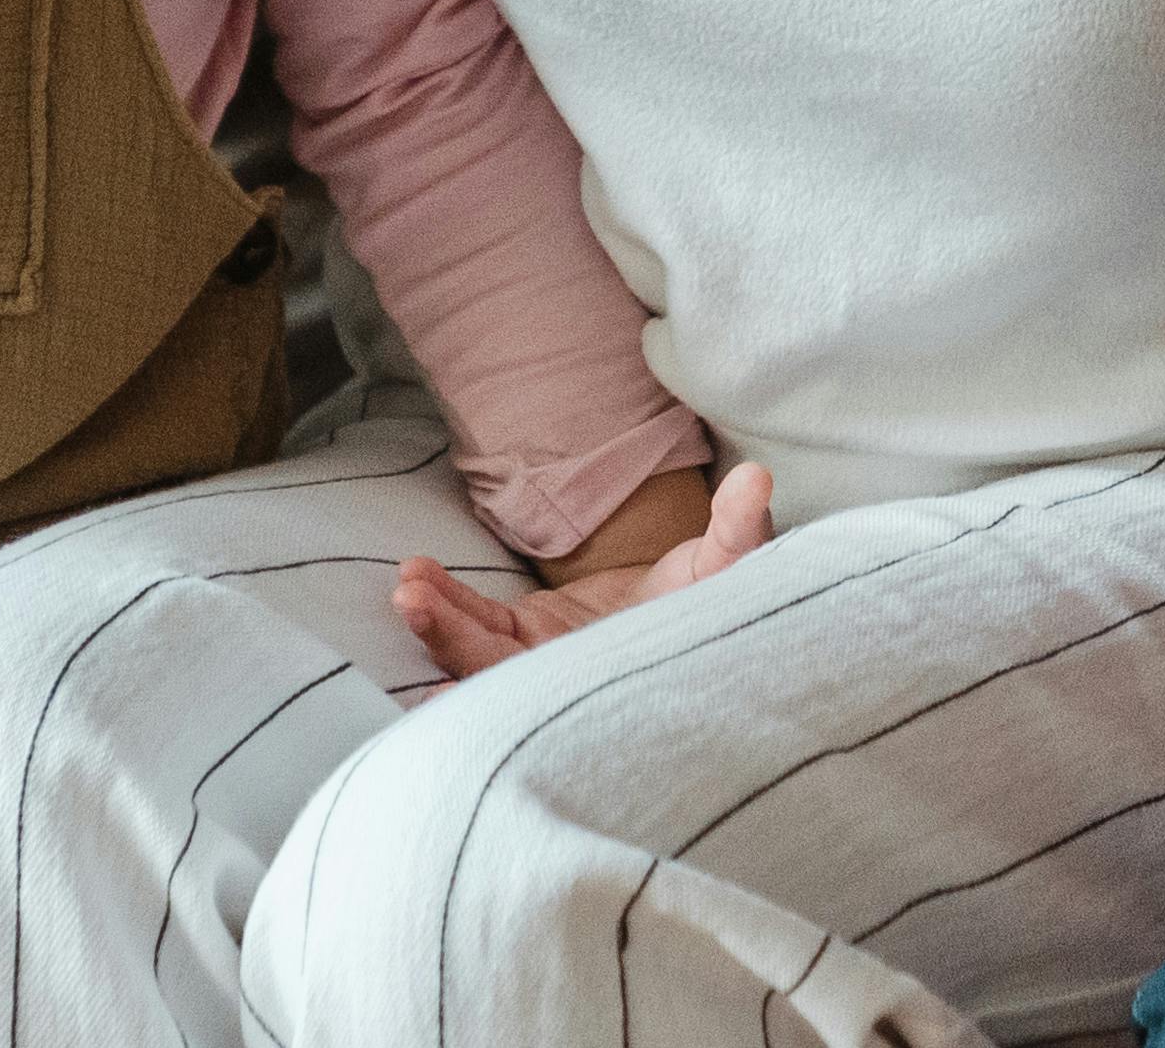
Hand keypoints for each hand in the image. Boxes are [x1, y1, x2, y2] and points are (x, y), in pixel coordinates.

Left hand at [392, 462, 775, 677]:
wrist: (697, 618)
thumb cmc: (719, 603)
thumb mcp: (735, 567)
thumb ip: (739, 529)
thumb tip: (757, 480)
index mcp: (614, 681)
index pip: (551, 686)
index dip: (505, 677)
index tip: (459, 671)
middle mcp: (570, 683)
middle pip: (502, 675)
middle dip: (454, 642)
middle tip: (412, 602)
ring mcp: (543, 662)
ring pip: (480, 651)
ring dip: (438, 623)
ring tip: (407, 586)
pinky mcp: (526, 633)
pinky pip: (480, 622)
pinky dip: (447, 603)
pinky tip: (415, 575)